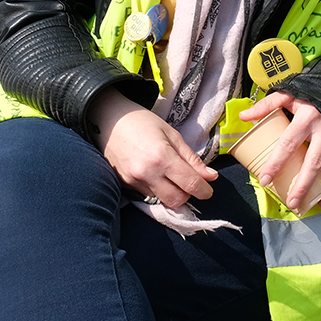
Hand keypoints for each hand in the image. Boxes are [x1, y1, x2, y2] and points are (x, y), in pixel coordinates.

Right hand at [88, 88, 215, 208]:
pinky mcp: (125, 185)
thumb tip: (211, 177)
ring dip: (172, 193)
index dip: (204, 191)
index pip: (190, 184)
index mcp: (162, 157)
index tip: (208, 190)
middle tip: (190, 182)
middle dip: (188, 195)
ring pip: (161, 200)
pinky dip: (157, 190)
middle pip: (176, 200)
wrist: (108, 120)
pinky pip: (147, 195)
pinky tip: (156, 175)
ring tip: (171, 176)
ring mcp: (134, 181)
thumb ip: (192, 159)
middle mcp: (147, 173)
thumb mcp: (172, 134)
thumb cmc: (143, 122)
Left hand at [239, 92, 320, 209]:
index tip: (265, 180)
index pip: (287, 145)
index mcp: (306, 118)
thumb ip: (266, 105)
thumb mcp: (289, 93)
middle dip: (300, 185)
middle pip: (311, 163)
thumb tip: (243, 116)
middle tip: (289, 202)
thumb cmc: (313, 92)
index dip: (276, 164)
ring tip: (308, 207)